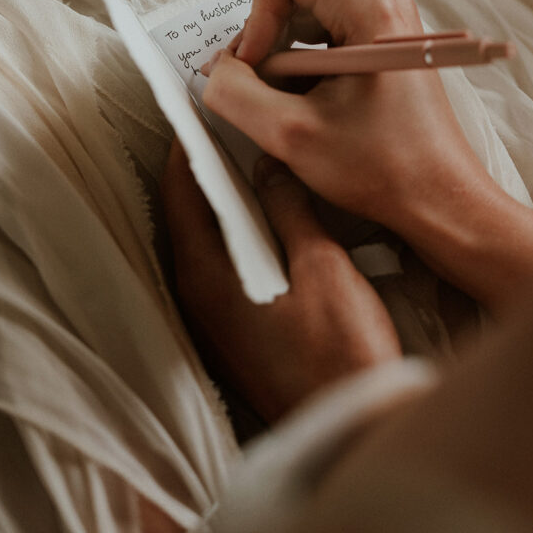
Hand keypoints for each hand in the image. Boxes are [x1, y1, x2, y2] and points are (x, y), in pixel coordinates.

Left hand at [160, 138, 400, 423]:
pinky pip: (225, 262)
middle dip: (205, 166)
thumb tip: (269, 167)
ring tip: (249, 155)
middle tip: (230, 123)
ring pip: (207, 238)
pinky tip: (268, 214)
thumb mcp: (322, 268)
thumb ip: (290, 211)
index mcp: (207, 275)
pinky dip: (237, 229)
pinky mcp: (235, 328)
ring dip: (222, 198)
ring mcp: (214, 316)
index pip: (180, 193)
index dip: (187, 146)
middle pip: (189, 214)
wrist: (351, 424)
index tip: (198, 109)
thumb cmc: (339, 351)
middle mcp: (198, 295)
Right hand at [202, 0, 532, 314]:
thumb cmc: (381, 168)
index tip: (257, 70)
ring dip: (283, 32)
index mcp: (368, 6)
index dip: (255, 17)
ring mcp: (385, 15)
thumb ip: (234, 93)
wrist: (439, 199)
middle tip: (265, 67)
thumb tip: (214, 69)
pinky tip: (307, 93)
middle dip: (266, 12)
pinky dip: (302, 46)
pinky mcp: (382, 37)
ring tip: (285, 87)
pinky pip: (326, 16)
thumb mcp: (290, 136)